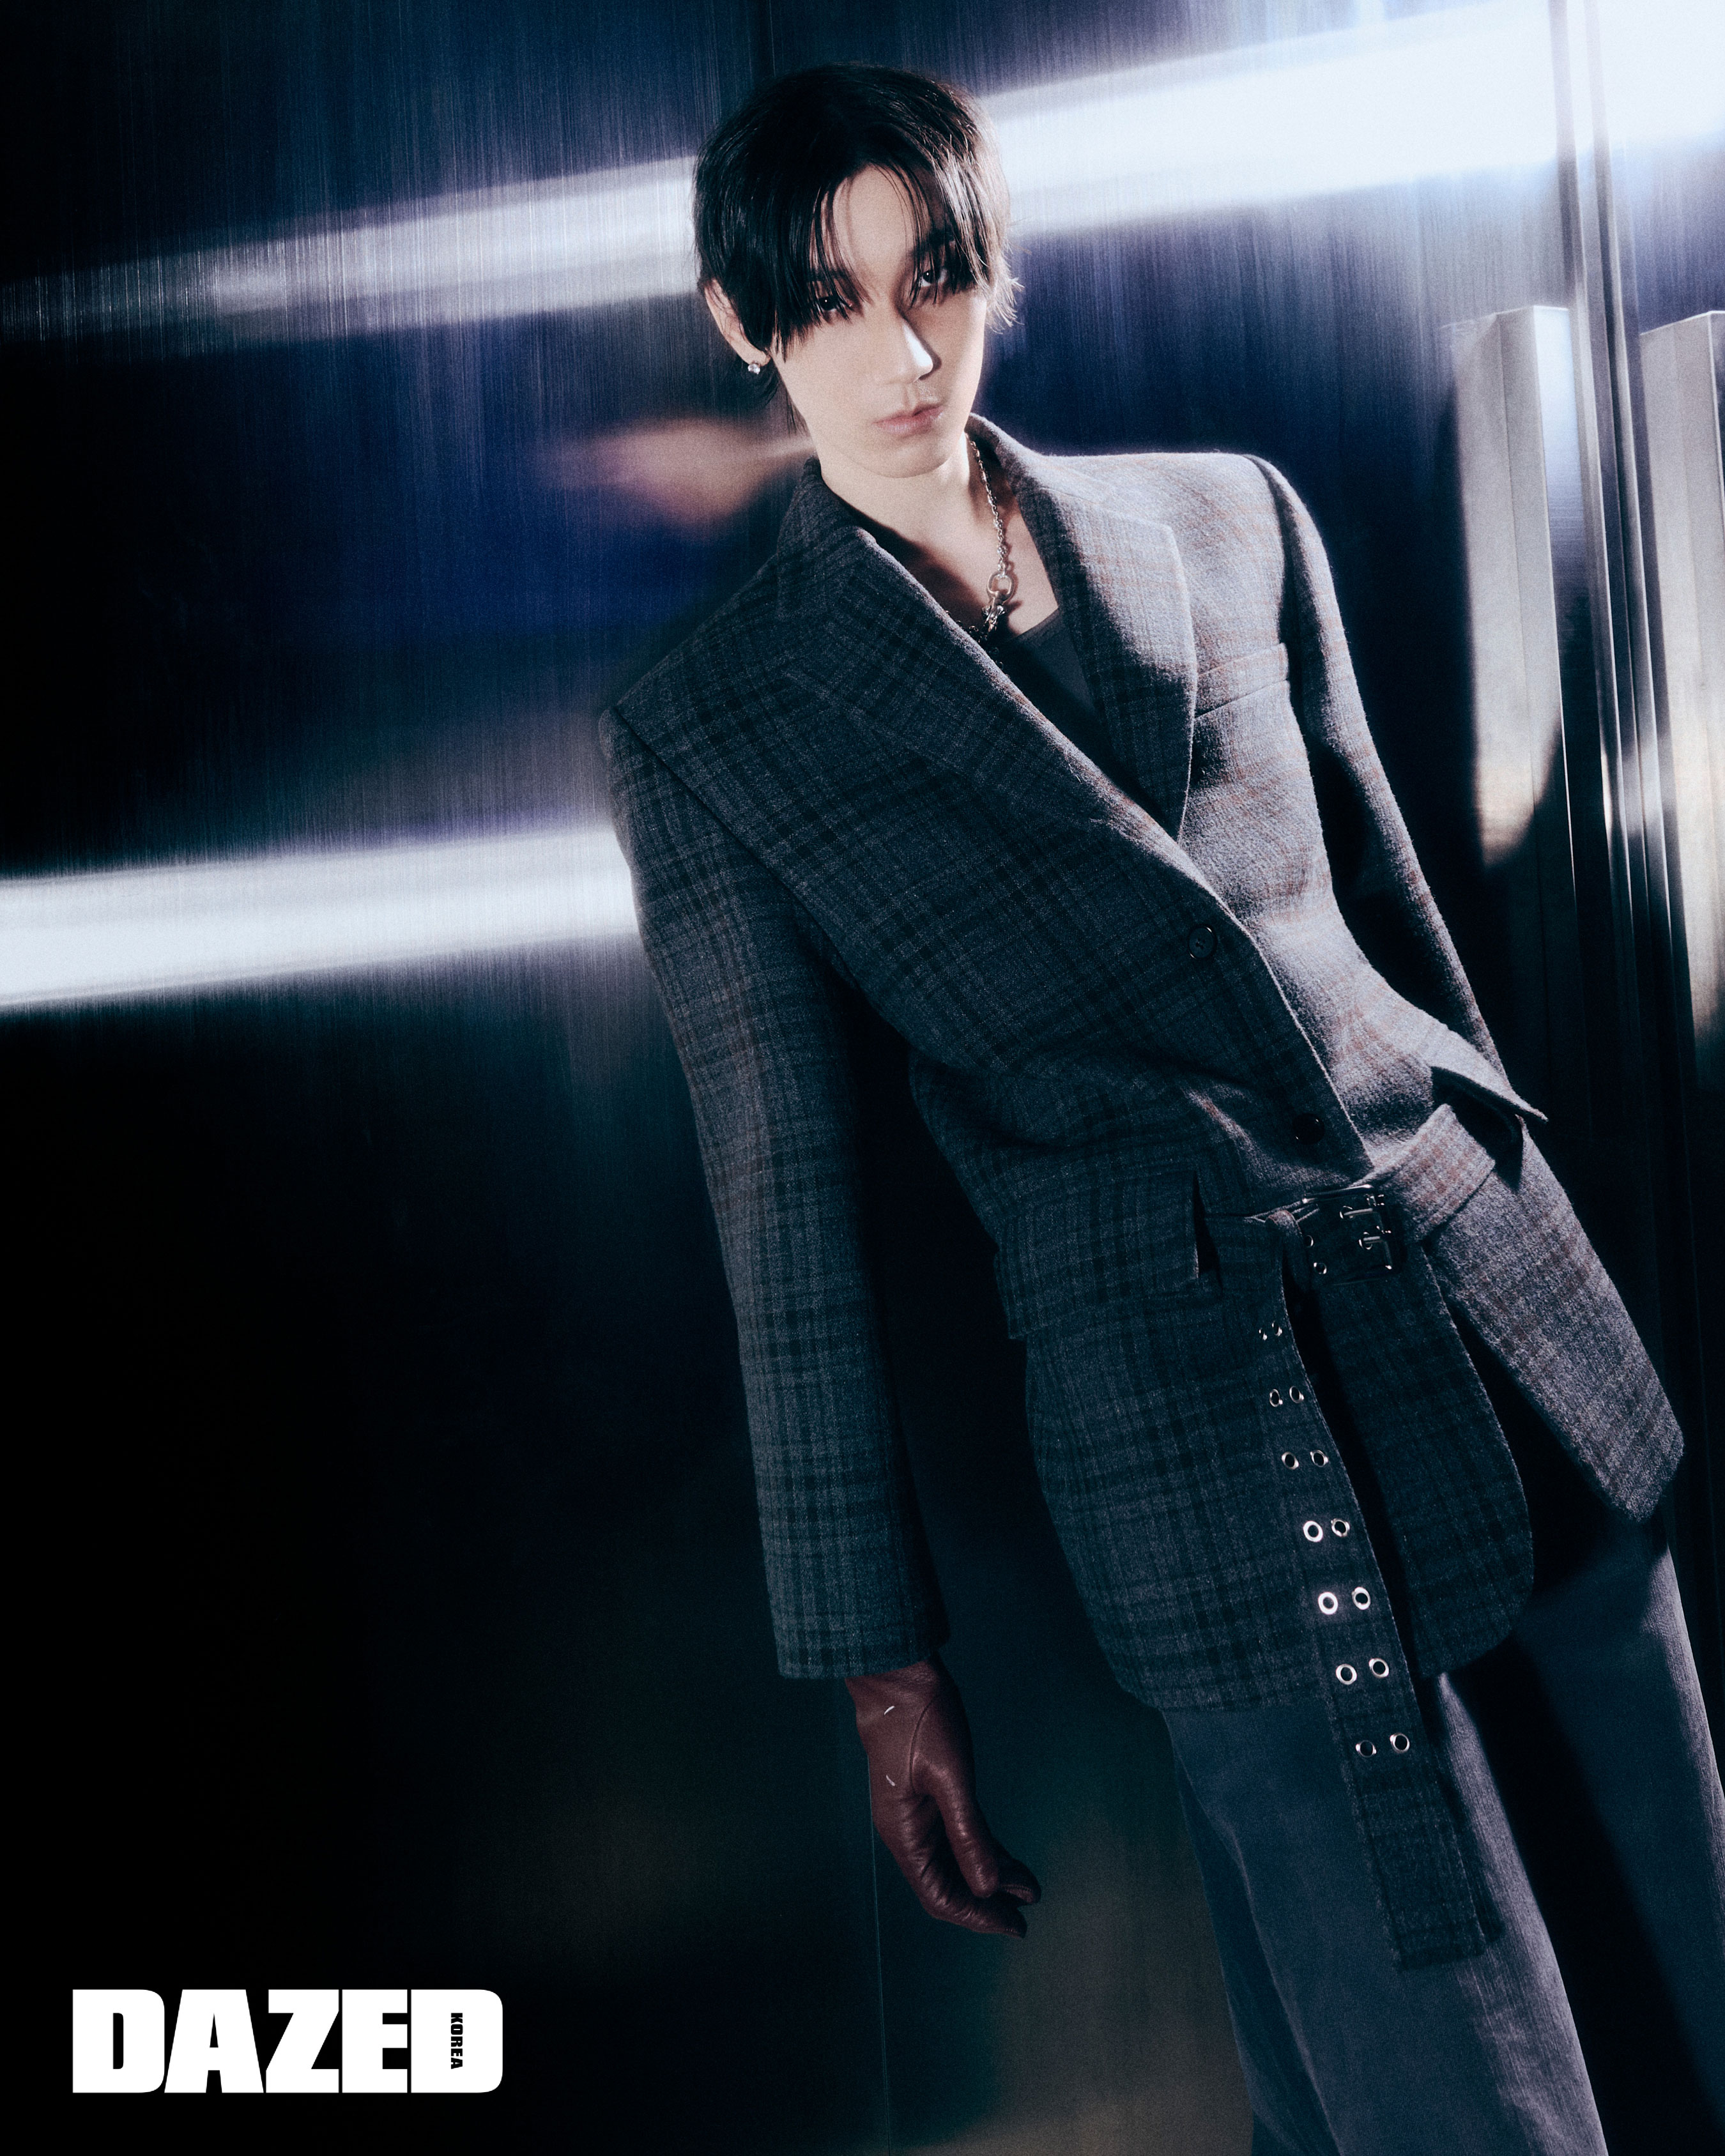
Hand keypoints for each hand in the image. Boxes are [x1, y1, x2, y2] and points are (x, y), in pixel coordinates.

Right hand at [844, 1653, 1041, 1937]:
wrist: (897, 1677)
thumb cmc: (921, 1720)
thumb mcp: (950, 1777)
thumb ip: (969, 1834)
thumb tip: (989, 1886)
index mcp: (905, 1834)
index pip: (941, 1896)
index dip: (979, 1916)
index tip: (1016, 1925)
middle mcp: (906, 1833)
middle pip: (947, 1885)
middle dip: (988, 1902)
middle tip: (1027, 1912)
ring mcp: (914, 1816)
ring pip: (953, 1863)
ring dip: (989, 1876)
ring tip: (1027, 1887)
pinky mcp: (925, 1798)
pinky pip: (954, 1838)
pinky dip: (981, 1850)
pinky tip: (1006, 1858)